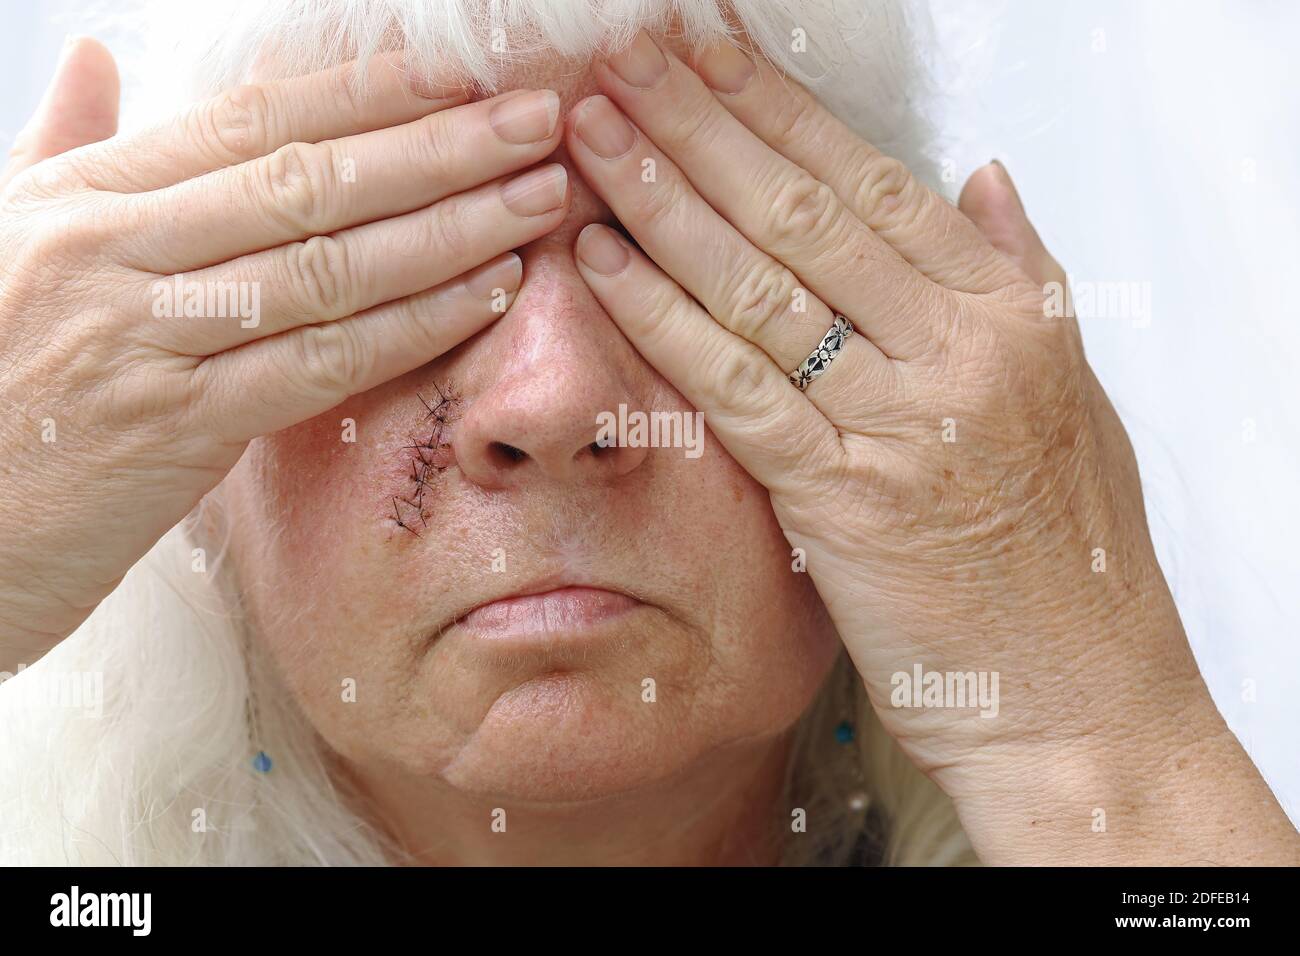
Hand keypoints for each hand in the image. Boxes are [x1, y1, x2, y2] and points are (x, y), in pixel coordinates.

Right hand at [0, 39, 569, 652]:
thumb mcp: (10, 239)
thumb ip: (66, 147)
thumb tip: (101, 58)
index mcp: (87, 198)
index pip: (252, 122)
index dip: (367, 94)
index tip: (459, 76)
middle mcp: (116, 253)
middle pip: (308, 183)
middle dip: (436, 148)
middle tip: (534, 122)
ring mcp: (146, 340)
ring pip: (327, 268)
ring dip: (447, 229)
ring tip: (535, 199)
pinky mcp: (175, 430)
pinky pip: (319, 363)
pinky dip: (411, 326)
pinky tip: (485, 294)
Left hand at [564, 31, 1299, 862]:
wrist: (1080, 694)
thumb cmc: (1070, 557)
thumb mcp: (1073, 395)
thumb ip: (1025, 276)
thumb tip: (981, 178)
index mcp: (1012, 313)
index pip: (872, 181)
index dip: (778, 108)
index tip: (711, 52)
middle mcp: (959, 349)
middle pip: (804, 210)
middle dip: (704, 123)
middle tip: (625, 58)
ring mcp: (901, 420)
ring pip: (760, 283)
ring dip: (664, 197)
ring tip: (594, 130)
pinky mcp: (844, 497)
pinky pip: (737, 387)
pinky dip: (664, 317)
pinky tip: (604, 259)